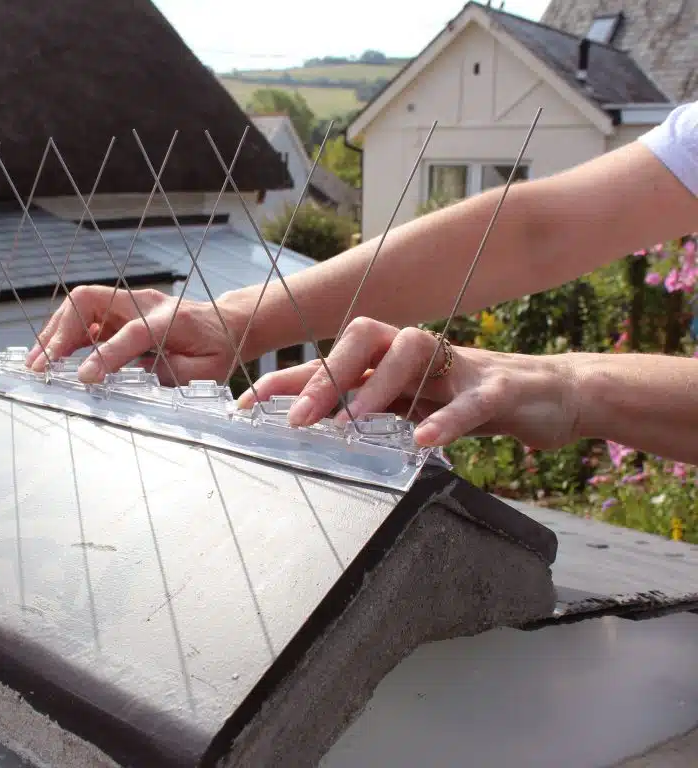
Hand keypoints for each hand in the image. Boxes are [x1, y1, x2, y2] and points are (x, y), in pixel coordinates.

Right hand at [25, 286, 248, 384]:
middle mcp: (147, 303)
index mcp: (171, 319)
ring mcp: (132, 302)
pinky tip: (54, 354)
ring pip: (83, 303)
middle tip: (41, 365)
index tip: (85, 377)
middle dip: (61, 331)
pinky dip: (67, 332)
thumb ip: (175, 373)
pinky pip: (87, 313)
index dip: (106, 354)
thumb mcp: (208, 369)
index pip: (132, 333)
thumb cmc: (219, 346)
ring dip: (56, 330)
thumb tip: (140, 377)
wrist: (228, 321)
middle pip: (92, 301)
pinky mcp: (123, 309)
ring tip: (38, 361)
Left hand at [236, 317, 581, 449]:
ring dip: (377, 386)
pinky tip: (424, 441)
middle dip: (325, 376)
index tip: (249, 403)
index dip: (290, 378)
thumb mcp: (415, 404)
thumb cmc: (473, 398)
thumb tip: (321, 425)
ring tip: (353, 424)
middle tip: (296, 420)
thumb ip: (375, 409)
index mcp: (395, 361)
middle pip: (363, 339)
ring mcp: (460, 365)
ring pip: (411, 352)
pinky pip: (471, 399)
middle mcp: (420, 353)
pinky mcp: (500, 387)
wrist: (553, 393)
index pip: (334, 360)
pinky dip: (447, 419)